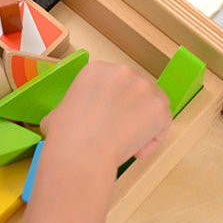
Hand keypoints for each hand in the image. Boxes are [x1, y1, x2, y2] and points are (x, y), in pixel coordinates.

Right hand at [41, 60, 171, 168]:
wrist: (81, 152)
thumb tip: (68, 119)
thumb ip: (71, 108)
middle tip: (122, 131)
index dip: (115, 103)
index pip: (116, 82)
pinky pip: (163, 121)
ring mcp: (142, 86)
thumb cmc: (66, 136)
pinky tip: (138, 150)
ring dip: (145, 121)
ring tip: (131, 142)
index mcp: (96, 69)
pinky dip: (154, 137)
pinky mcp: (158, 106)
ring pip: (153, 102)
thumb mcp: (58, 112)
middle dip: (132, 109)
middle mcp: (121, 71)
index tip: (110, 119)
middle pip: (136, 88)